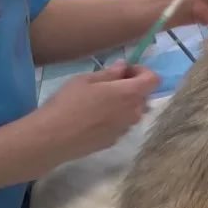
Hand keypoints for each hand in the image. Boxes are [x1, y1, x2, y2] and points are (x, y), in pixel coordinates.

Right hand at [33, 61, 159, 160]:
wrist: (53, 137)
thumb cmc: (69, 102)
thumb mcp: (86, 80)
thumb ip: (110, 73)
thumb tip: (123, 67)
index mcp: (130, 94)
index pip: (154, 80)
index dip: (143, 72)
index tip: (125, 71)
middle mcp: (133, 113)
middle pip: (143, 96)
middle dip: (132, 87)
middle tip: (109, 84)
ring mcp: (125, 129)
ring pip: (133, 112)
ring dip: (124, 103)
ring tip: (100, 101)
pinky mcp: (115, 141)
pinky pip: (122, 124)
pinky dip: (115, 117)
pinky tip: (93, 118)